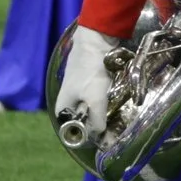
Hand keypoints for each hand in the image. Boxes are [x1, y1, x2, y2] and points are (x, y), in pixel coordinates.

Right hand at [53, 24, 122, 149]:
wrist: (96, 39)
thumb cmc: (91, 71)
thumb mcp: (95, 99)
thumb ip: (97, 120)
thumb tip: (100, 135)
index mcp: (61, 107)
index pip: (71, 131)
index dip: (86, 137)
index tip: (103, 140)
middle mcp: (67, 100)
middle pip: (83, 120)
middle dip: (98, 125)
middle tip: (114, 130)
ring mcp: (78, 90)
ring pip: (92, 108)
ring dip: (104, 113)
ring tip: (118, 118)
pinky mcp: (89, 81)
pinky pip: (98, 97)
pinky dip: (106, 101)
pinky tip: (117, 102)